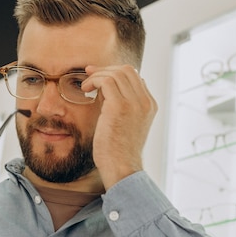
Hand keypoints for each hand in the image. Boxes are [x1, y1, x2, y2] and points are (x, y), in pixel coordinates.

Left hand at [82, 64, 156, 189]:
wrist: (121, 167)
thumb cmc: (118, 151)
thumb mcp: (124, 124)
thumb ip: (119, 105)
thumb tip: (105, 88)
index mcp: (149, 105)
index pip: (135, 77)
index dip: (115, 73)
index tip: (98, 76)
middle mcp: (145, 102)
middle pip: (127, 70)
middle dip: (106, 69)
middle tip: (90, 74)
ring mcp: (134, 103)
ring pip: (117, 73)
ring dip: (98, 75)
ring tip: (86, 86)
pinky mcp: (119, 106)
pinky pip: (107, 81)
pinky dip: (94, 80)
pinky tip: (86, 89)